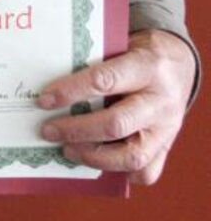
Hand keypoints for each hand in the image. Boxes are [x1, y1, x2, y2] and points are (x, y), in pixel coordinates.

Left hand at [38, 29, 195, 184]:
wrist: (178, 65)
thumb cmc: (137, 55)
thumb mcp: (120, 47)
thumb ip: (94, 64)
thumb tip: (51, 88)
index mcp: (148, 67)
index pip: (104, 80)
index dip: (70, 92)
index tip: (44, 100)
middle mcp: (161, 101)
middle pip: (115, 124)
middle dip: (75, 130)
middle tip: (48, 131)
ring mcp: (168, 129)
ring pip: (131, 156)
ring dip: (92, 157)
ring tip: (66, 150)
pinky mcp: (168, 148)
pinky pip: (146, 172)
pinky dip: (119, 173)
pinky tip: (97, 163)